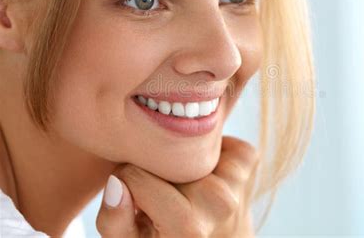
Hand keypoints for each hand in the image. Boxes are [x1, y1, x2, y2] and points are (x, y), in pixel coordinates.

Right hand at [95, 135, 258, 237]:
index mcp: (188, 226)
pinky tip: (208, 172)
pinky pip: (220, 137)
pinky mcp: (249, 165)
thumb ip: (114, 221)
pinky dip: (215, 149)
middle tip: (163, 193)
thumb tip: (116, 184)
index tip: (135, 198)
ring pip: (189, 144)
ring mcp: (239, 181)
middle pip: (164, 157)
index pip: (133, 174)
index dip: (126, 181)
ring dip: (184, 160)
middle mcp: (220, 202)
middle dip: (155, 168)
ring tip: (185, 186)